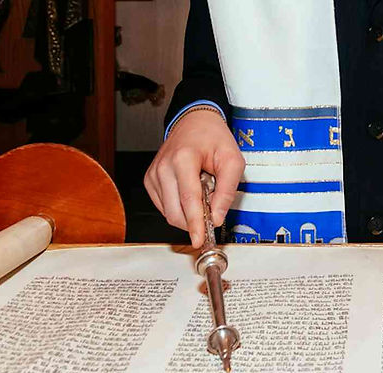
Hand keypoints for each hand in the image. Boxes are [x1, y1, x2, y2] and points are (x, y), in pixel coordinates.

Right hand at [144, 108, 244, 246]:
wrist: (194, 122)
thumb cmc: (214, 138)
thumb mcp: (233, 161)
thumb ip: (227, 191)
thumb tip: (216, 217)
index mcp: (183, 159)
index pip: (189, 201)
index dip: (195, 224)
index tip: (199, 240)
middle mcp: (163, 167)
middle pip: (176, 212)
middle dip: (194, 221)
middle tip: (211, 211)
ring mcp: (154, 174)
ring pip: (169, 213)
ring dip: (188, 213)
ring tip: (200, 192)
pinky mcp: (150, 180)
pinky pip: (164, 207)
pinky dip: (179, 208)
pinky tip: (189, 193)